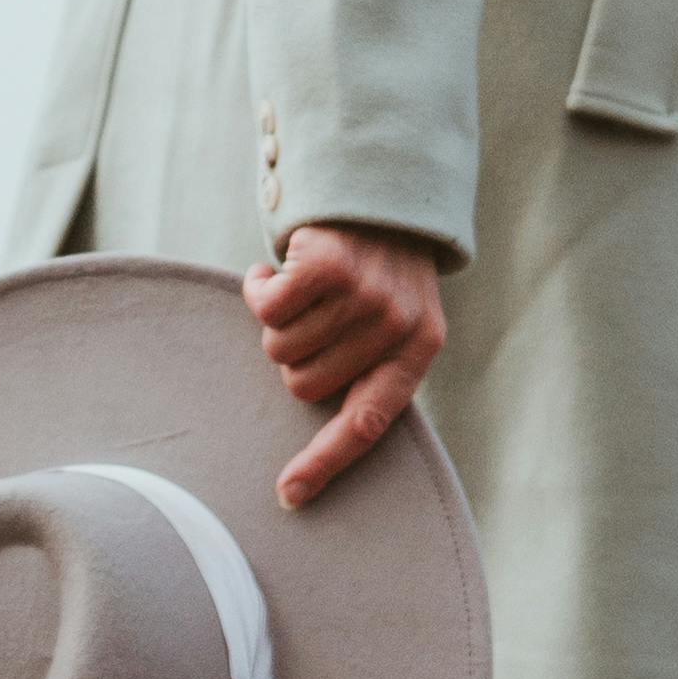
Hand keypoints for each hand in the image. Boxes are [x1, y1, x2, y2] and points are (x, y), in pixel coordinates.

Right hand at [246, 222, 446, 508]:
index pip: (368, 424)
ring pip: (280, 346)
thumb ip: (369, 364)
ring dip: (277, 317)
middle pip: (304, 385)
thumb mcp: (397, 316)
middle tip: (312, 315)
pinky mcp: (326, 267)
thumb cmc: (379, 265)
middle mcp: (395, 327)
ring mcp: (362, 297)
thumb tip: (318, 431)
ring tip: (305, 286)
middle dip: (293, 353)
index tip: (289, 495)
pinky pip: (266, 307)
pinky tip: (278, 267)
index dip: (326, 462)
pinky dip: (260, 287)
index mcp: (417, 350)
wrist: (381, 183)